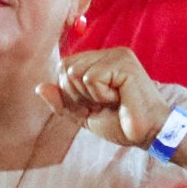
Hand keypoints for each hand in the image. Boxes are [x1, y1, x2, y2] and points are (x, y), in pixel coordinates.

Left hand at [39, 47, 174, 148]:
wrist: (148, 134)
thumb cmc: (121, 124)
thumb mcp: (83, 115)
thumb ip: (61, 102)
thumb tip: (38, 88)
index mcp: (100, 61)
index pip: (64, 67)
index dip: (70, 93)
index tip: (94, 105)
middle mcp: (109, 53)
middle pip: (66, 68)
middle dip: (78, 95)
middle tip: (104, 104)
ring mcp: (117, 55)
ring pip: (76, 72)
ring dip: (90, 96)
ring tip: (113, 101)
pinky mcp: (124, 63)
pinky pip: (91, 77)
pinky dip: (101, 95)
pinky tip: (120, 98)